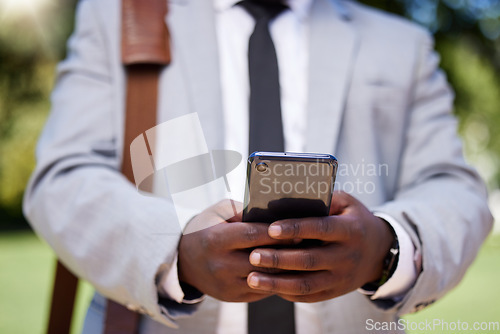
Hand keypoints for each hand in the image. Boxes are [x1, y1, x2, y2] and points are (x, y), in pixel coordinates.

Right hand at [178, 200, 292, 302]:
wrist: (185, 260)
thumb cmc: (207, 229)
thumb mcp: (219, 212)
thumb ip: (243, 211)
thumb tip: (272, 214)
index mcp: (216, 240)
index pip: (252, 236)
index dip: (276, 233)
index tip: (297, 228)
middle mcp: (221, 265)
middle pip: (263, 260)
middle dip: (287, 252)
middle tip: (308, 243)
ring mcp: (227, 284)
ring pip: (266, 278)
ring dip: (286, 268)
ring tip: (303, 256)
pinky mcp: (233, 297)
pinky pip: (262, 289)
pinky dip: (277, 279)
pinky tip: (290, 269)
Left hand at [245, 191, 393, 301]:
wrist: (379, 251)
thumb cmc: (353, 220)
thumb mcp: (347, 203)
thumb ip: (323, 200)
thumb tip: (289, 199)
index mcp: (350, 230)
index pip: (320, 228)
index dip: (295, 228)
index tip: (271, 229)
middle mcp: (347, 256)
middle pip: (309, 260)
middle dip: (279, 259)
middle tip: (253, 255)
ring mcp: (341, 278)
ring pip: (306, 284)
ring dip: (277, 282)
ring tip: (253, 277)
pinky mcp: (334, 292)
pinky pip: (308, 296)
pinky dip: (286, 292)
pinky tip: (268, 286)